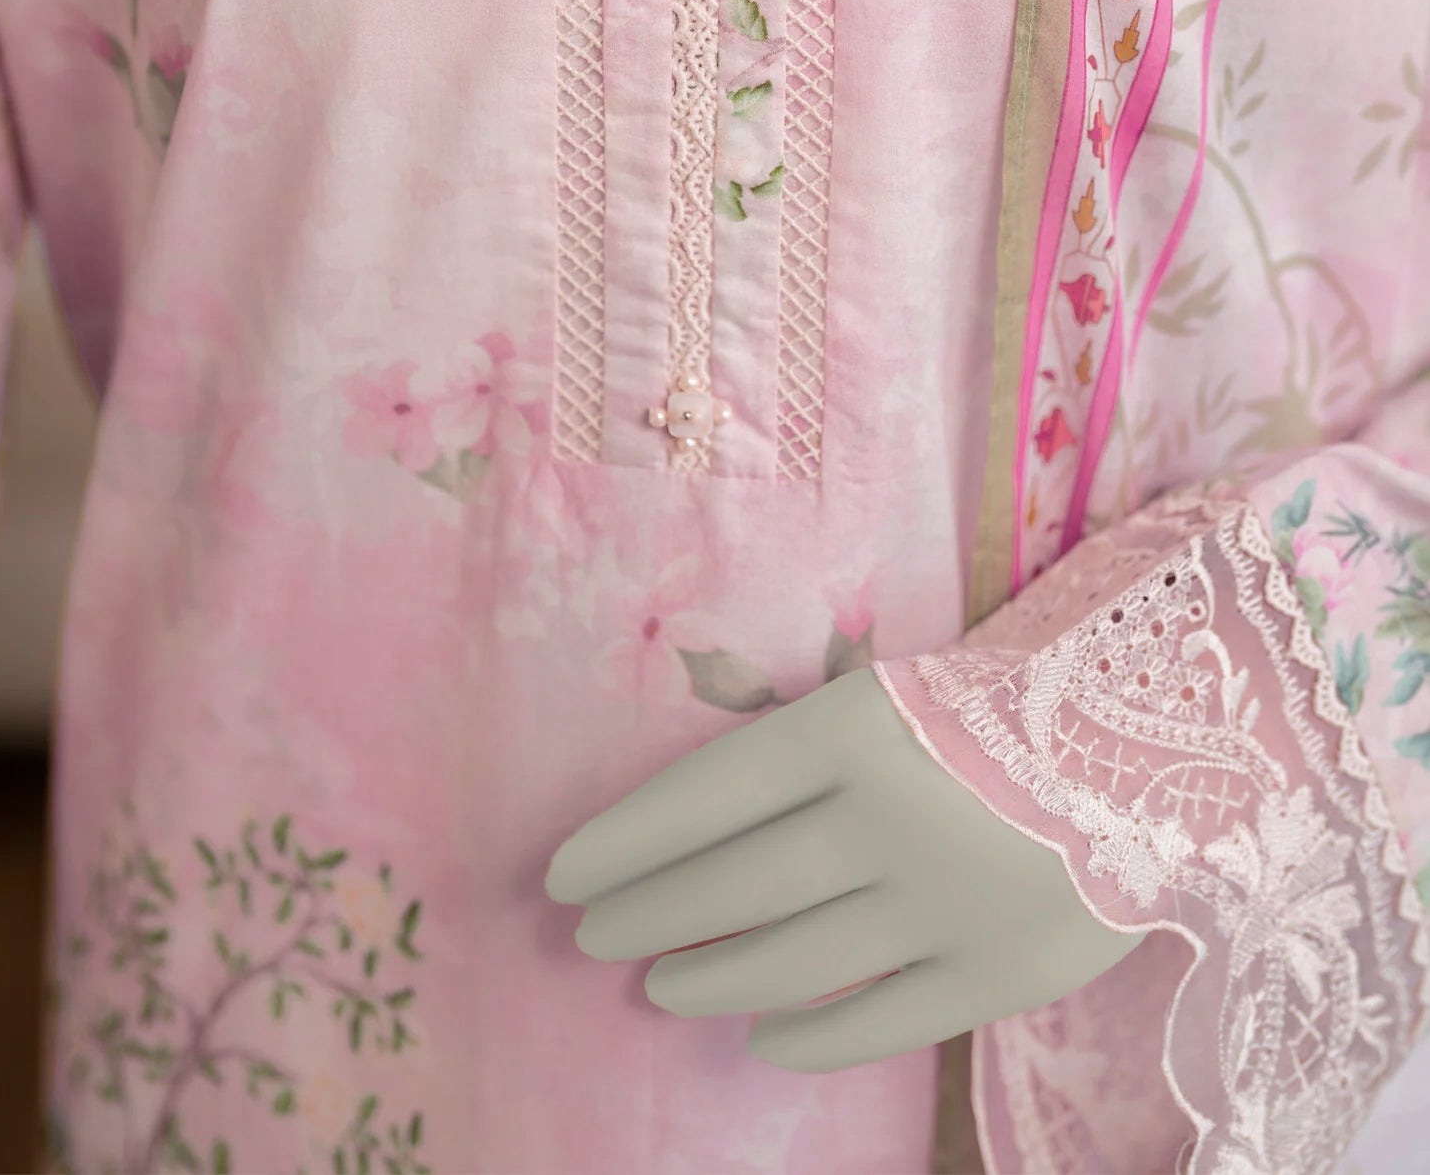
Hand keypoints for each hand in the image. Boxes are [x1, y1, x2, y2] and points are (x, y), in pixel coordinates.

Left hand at [544, 666, 1138, 1071]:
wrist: (1168, 738)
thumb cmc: (1012, 700)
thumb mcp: (890, 694)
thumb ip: (805, 750)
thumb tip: (693, 819)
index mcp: (851, 730)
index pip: (703, 794)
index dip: (624, 841)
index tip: (561, 873)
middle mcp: (882, 820)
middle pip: (731, 883)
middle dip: (647, 912)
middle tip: (590, 932)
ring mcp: (937, 905)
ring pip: (789, 957)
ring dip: (708, 974)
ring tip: (658, 980)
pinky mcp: (992, 973)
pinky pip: (876, 1020)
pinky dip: (808, 1034)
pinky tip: (762, 1038)